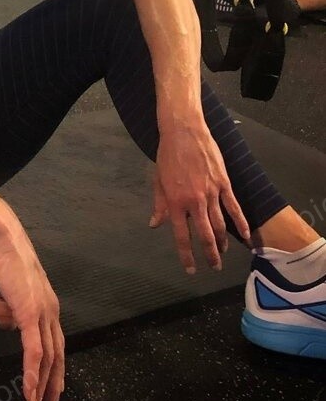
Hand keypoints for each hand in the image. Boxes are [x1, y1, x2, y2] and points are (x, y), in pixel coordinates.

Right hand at [0, 228, 64, 400]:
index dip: (53, 370)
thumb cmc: (1, 262)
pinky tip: (30, 390)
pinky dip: (33, 373)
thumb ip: (8, 311)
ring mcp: (42, 314)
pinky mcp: (30, 314)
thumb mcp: (5, 293)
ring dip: (43, 386)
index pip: (54, 346)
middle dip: (54, 386)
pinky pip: (34, 350)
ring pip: (48, 358)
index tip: (50, 391)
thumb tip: (8, 328)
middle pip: (57, 357)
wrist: (1, 240)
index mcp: (47, 308)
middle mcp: (51, 313)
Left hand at [150, 116, 250, 273]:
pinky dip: (241, 223)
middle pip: (205, 235)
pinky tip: (246, 236)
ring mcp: (211, 193)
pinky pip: (234, 208)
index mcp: (175, 202)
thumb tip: (155, 224)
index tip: (191, 269)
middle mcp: (194, 201)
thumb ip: (159, 205)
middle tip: (213, 267)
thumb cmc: (167, 155)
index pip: (181, 236)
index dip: (186, 255)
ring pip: (220, 224)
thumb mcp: (158, 180)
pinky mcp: (224, 183)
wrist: (183, 131)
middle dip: (210, 255)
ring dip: (223, 242)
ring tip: (223, 254)